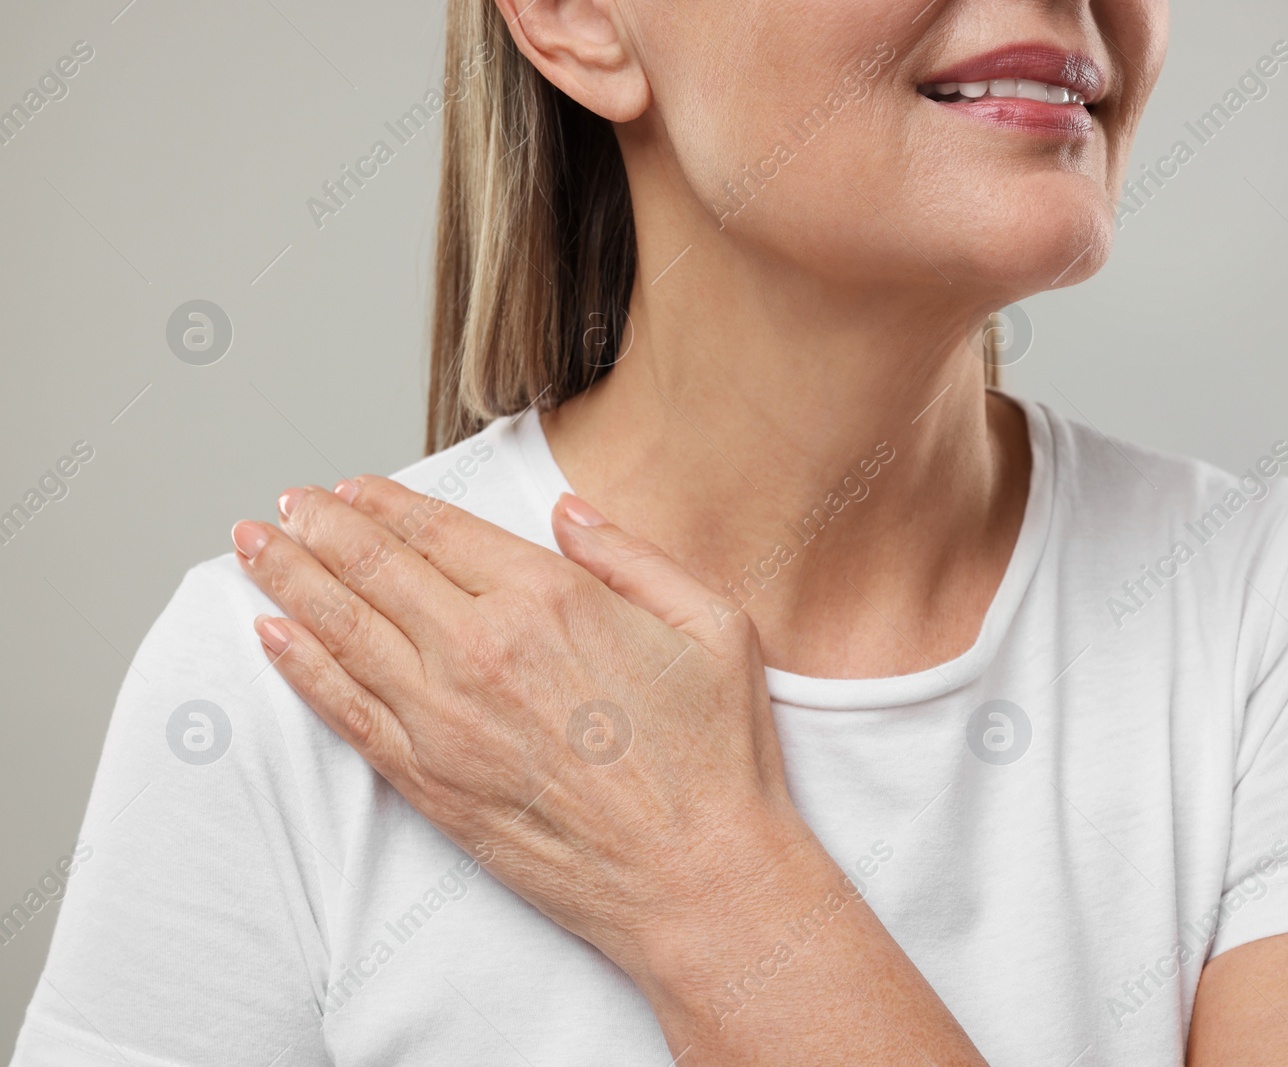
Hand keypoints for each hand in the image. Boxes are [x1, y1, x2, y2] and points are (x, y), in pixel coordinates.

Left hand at [229, 476, 811, 985]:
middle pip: (375, 568)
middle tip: (287, 506)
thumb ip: (630, 556)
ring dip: (291, 581)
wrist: (696, 878)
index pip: (438, 530)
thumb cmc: (715, 757)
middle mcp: (481, 649)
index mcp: (549, 598)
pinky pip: (344, 710)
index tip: (351, 487)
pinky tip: (272, 636)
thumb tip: (567, 512)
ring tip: (256, 548)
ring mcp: (445, 719)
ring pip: (343, 630)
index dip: (383, 502)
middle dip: (320, 528)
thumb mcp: (712, 624)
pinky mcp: (429, 782)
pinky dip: (300, 667)